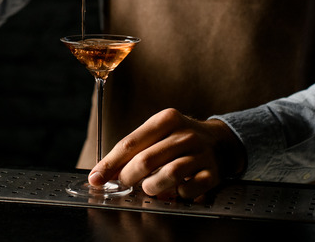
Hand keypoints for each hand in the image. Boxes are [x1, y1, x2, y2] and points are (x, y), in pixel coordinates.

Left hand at [88, 108, 246, 200]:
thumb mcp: (156, 134)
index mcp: (167, 119)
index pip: (130, 143)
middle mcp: (185, 134)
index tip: (96, 178)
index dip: (110, 164)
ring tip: (149, 186)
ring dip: (151, 187)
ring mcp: (200, 153)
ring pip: (168, 175)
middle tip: (125, 182)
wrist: (218, 142)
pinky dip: (176, 194)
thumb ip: (131, 150)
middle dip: (128, 176)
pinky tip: (175, 189)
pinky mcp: (211, 172)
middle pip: (146, 160)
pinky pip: (187, 190)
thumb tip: (102, 173)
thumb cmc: (177, 139)